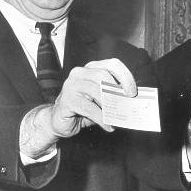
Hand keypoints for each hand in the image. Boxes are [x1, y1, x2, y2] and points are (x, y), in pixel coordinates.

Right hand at [20, 59, 135, 156]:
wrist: (58, 121)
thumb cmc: (82, 108)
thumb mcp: (99, 100)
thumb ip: (113, 96)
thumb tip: (131, 101)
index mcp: (90, 69)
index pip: (111, 64)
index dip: (125, 76)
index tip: (132, 92)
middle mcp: (79, 73)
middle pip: (103, 75)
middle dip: (117, 91)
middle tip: (126, 106)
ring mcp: (71, 85)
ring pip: (95, 91)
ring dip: (110, 107)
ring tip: (117, 119)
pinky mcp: (67, 100)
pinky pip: (89, 108)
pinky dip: (101, 119)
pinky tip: (108, 126)